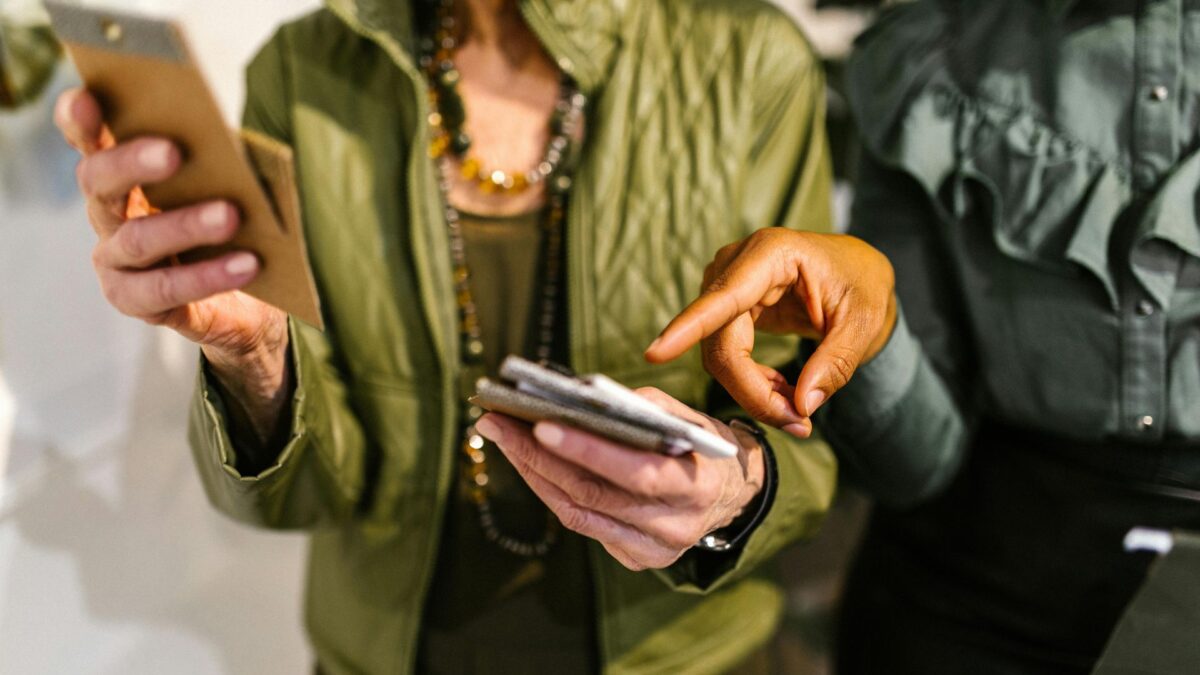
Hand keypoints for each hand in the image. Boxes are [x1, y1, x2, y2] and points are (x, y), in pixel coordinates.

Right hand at [54, 88, 289, 437]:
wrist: (246, 305)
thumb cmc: (233, 232)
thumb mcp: (226, 191)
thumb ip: (217, 166)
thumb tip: (237, 145)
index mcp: (122, 178)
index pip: (90, 142)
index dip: (80, 122)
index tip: (87, 100)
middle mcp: (108, 216)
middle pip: (100, 182)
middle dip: (132, 163)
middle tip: (174, 152)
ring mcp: (116, 262)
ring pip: (139, 239)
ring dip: (186, 225)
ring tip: (231, 216)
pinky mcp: (137, 302)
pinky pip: (167, 289)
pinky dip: (209, 275)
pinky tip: (246, 264)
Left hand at [475, 387, 764, 570]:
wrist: (731, 493)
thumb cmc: (698, 443)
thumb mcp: (686, 417)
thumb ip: (642, 408)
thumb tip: (582, 395)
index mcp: (694, 485)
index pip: (634, 471)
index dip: (586, 450)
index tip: (540, 424)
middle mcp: (673, 526)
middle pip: (591, 495)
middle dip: (537, 456)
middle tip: (498, 422)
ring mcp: (652, 548)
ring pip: (577, 513)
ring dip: (532, 472)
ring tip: (502, 436)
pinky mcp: (636, 558)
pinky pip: (582, 524)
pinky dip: (551, 491)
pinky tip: (528, 462)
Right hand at [644, 228, 895, 435]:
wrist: (856, 273)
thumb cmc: (862, 286)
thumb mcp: (865, 322)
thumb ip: (835, 363)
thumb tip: (801, 405)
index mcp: (771, 253)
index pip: (723, 299)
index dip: (687, 329)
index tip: (655, 354)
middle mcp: (737, 263)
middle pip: (720, 341)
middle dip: (752, 390)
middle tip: (798, 423)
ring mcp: (725, 283)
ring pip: (717, 354)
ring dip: (752, 390)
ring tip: (798, 407)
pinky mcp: (725, 307)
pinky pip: (724, 354)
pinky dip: (750, 381)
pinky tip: (782, 390)